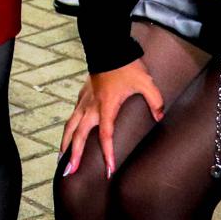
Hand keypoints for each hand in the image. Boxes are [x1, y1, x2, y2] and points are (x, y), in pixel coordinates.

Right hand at [60, 60, 164, 177]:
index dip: (107, 154)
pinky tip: (68, 136)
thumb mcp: (146, 83)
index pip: (105, 136)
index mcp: (107, 107)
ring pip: (70, 126)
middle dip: (74, 155)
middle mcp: (91, 107)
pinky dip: (68, 129)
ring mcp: (84, 101)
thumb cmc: (127, 66)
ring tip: (61, 160)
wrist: (109, 47)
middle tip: (70, 172)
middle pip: (79, 135)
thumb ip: (155, 101)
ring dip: (65, 144)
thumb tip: (160, 117)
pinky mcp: (82, 96)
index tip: (109, 170)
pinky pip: (72, 116)